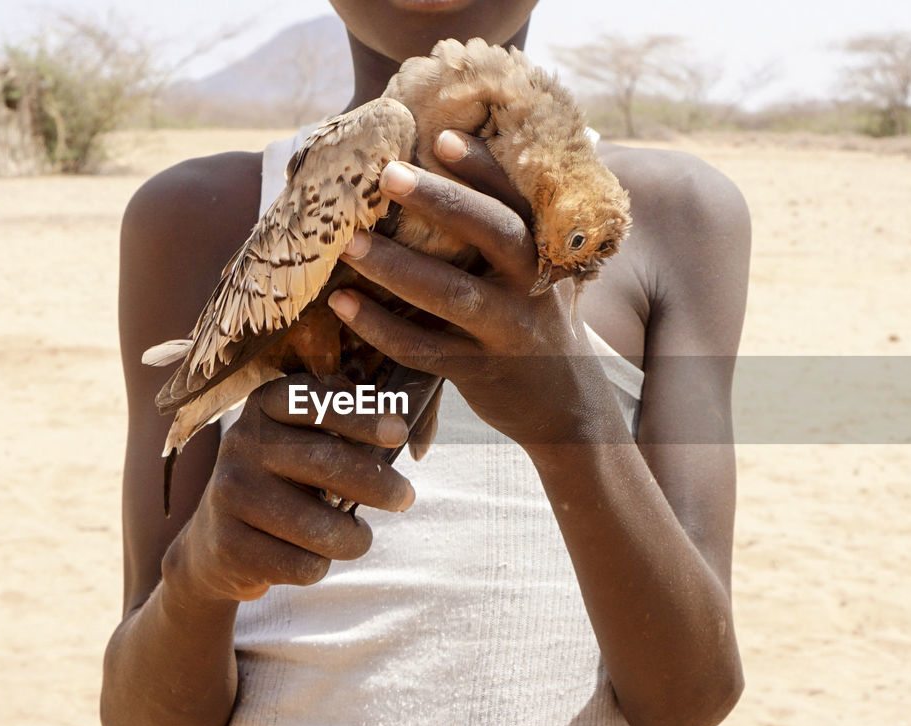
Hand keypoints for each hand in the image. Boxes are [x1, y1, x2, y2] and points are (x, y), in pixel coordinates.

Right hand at [165, 374, 414, 602]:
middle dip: (380, 485)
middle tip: (405, 498)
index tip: (398, 432)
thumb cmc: (284, 483)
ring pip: (321, 526)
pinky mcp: (229, 544)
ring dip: (355, 539)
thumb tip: (411, 434)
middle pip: (328, 463)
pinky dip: (320, 565)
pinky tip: (311, 555)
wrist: (215, 541)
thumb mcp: (304, 443)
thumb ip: (347, 430)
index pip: (315, 402)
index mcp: (265, 407)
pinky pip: (302, 565)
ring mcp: (230, 493)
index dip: (360, 415)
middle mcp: (241, 443)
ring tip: (356, 537)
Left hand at [330, 131, 618, 446]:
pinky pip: (422, 347)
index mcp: (543, 250)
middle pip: (493, 233)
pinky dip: (380, 326)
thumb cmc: (534, 320)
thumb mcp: (536, 273)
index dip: (483, 166)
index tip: (442, 135)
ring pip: (451, 294)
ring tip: (349, 244)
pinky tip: (343, 304)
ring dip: (396, 267)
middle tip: (388, 173)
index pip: (516, 197)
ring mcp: (507, 330)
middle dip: (441, 201)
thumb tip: (448, 161)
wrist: (567, 405)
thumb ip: (504, 231)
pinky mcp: (478, 372)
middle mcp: (531, 286)